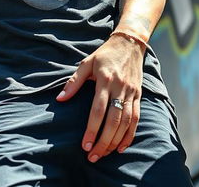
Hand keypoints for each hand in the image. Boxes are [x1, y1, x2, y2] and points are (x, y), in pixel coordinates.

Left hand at [56, 34, 144, 161]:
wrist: (130, 43)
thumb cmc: (105, 54)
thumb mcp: (87, 62)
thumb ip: (74, 82)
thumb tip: (60, 99)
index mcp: (105, 79)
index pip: (98, 110)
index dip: (92, 129)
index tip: (85, 145)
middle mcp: (120, 87)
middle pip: (113, 120)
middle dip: (103, 141)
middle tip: (93, 156)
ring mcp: (131, 92)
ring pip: (126, 122)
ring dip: (115, 141)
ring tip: (104, 154)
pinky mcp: (138, 95)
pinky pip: (136, 118)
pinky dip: (130, 134)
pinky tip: (121, 147)